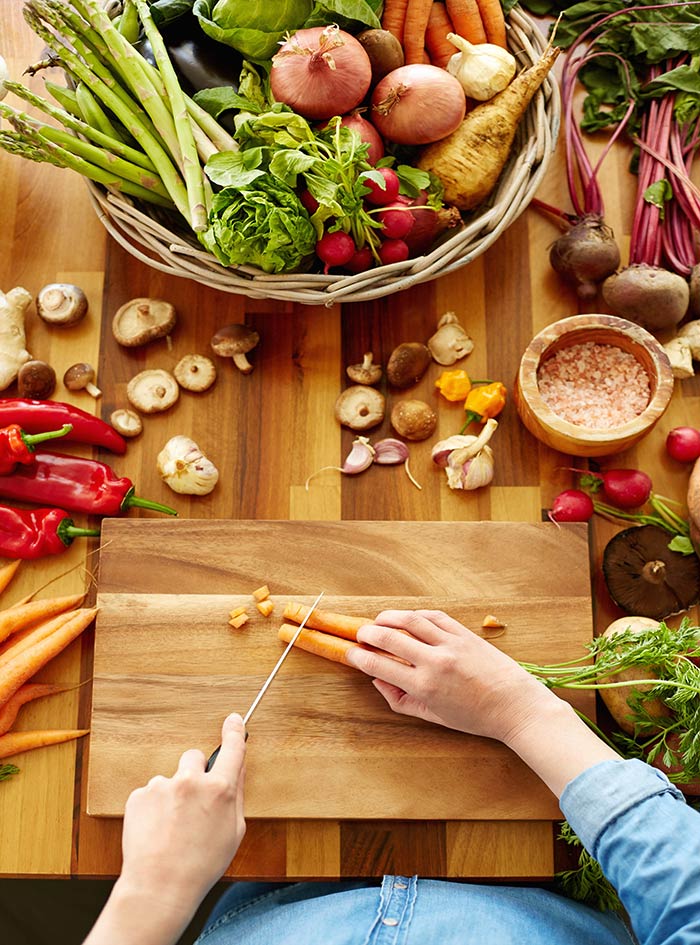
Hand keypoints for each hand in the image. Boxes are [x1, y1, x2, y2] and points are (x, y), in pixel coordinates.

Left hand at [118, 712, 246, 919]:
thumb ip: (237, 795)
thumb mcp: (234, 833)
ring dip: (172, 795)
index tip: (233, 720)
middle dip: (194, 772)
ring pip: (170, 779)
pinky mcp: (139, 796)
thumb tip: (237, 770)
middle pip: (194, 757)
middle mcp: (191, 781)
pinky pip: (150, 794)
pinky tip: (156, 831)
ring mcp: (162, 786)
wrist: (159, 886)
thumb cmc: (201, 865)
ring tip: (170, 828)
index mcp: (220, 789)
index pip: (231, 749)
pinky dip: (152, 808)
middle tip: (192, 801)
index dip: (233, 731)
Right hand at [346, 610, 557, 745]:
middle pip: (389, 637)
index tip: (350, 653)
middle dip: (367, 633)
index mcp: (424, 687)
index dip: (359, 657)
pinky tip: (407, 618)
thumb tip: (378, 681)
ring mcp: (450, 644)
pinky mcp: (464, 633)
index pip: (379, 666)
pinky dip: (416, 614)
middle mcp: (434, 662)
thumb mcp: (434, 717)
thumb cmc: (475, 717)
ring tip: (378, 621)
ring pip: (410, 619)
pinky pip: (433, 616)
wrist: (514, 706)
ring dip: (388, 617)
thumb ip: (401, 701)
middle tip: (359, 634)